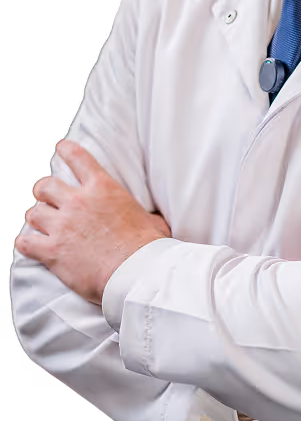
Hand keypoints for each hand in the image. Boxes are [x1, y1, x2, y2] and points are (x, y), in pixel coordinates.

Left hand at [14, 139, 171, 305]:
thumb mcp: (151, 220)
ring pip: (32, 214)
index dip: (66, 149)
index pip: (77, 158)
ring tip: (40, 224)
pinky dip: (26, 244)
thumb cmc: (148, 247)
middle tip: (47, 198)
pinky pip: (26, 243)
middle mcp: (78, 202)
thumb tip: (154, 220)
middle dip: (43, 191)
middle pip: (44, 186)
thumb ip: (145, 214)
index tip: (61, 147)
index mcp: (103, 188)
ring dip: (36, 218)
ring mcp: (63, 226)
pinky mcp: (52, 252)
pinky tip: (30, 246)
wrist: (136, 272)